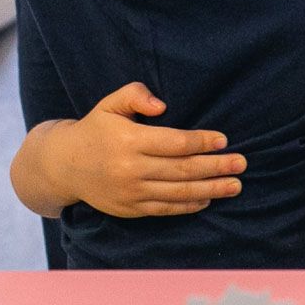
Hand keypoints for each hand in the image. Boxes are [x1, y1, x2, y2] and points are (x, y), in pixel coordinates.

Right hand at [24, 83, 245, 218]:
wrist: (63, 166)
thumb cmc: (95, 129)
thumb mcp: (109, 104)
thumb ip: (135, 95)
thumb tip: (161, 105)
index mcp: (128, 140)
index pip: (174, 143)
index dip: (201, 142)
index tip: (223, 140)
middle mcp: (130, 169)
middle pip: (182, 170)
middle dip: (216, 167)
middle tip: (242, 164)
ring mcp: (130, 192)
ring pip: (178, 192)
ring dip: (211, 189)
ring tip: (235, 185)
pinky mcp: (129, 209)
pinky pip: (165, 209)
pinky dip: (189, 205)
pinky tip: (208, 198)